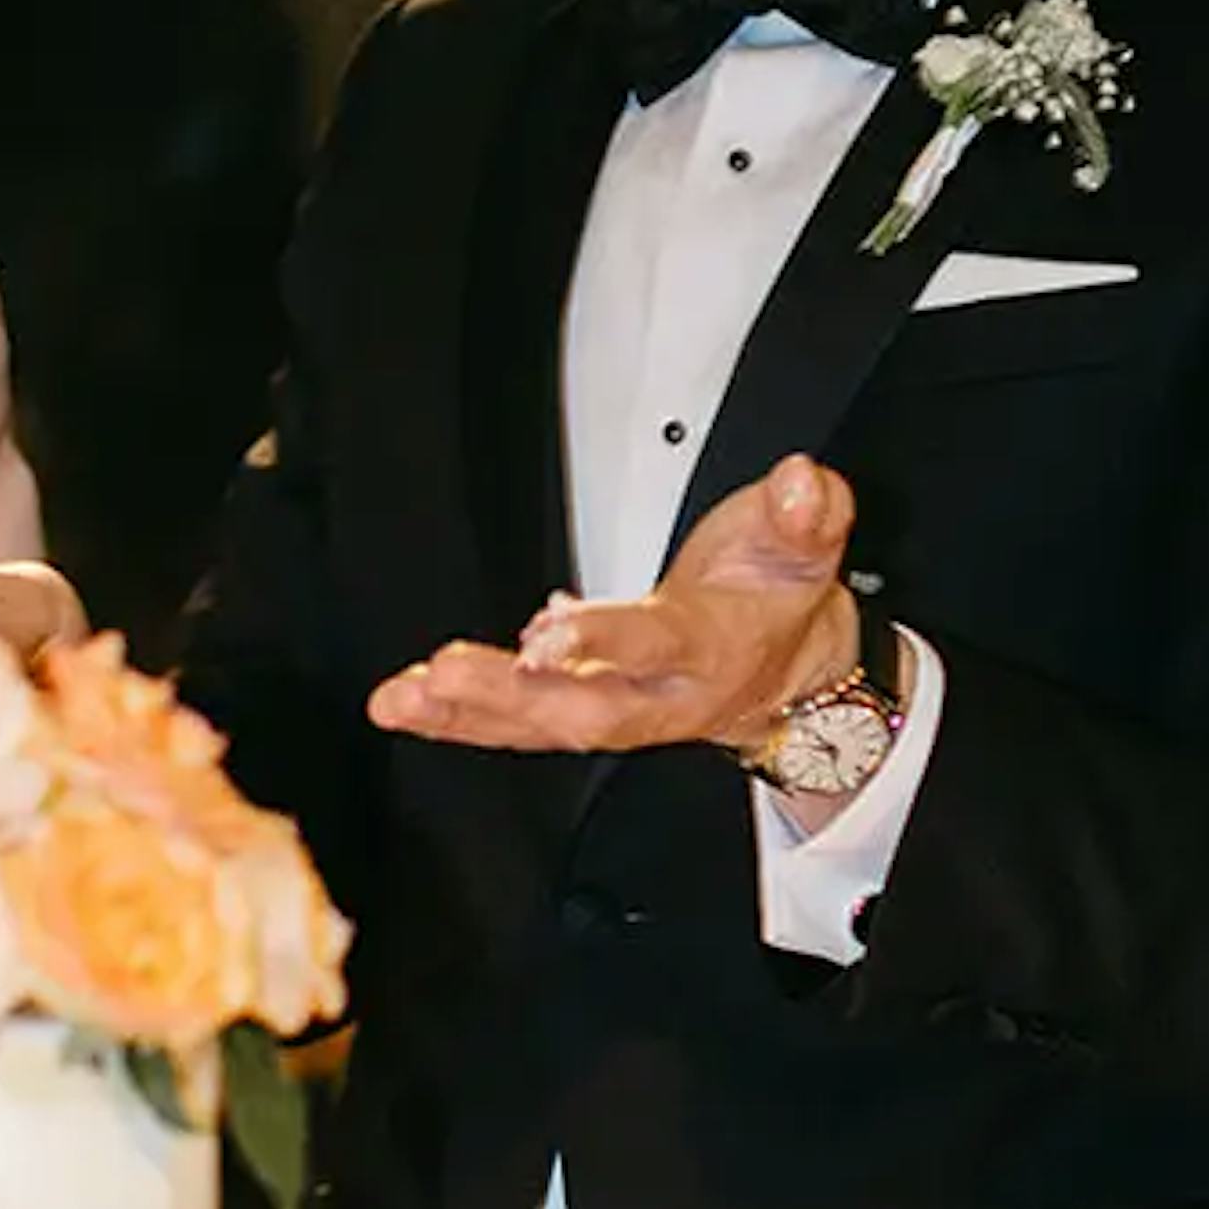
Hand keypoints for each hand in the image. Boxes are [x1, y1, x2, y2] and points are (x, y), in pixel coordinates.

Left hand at [368, 455, 858, 760]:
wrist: (790, 672)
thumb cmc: (775, 600)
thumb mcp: (807, 546)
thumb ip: (807, 514)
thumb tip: (802, 481)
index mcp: (710, 651)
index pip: (653, 646)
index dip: (602, 641)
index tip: (546, 631)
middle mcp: (659, 698)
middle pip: (581, 710)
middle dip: (507, 698)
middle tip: (440, 677)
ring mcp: (619, 713)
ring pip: (538, 726)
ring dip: (464, 716)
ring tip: (401, 700)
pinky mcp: (584, 714)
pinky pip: (517, 727)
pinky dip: (460, 719)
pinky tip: (408, 704)